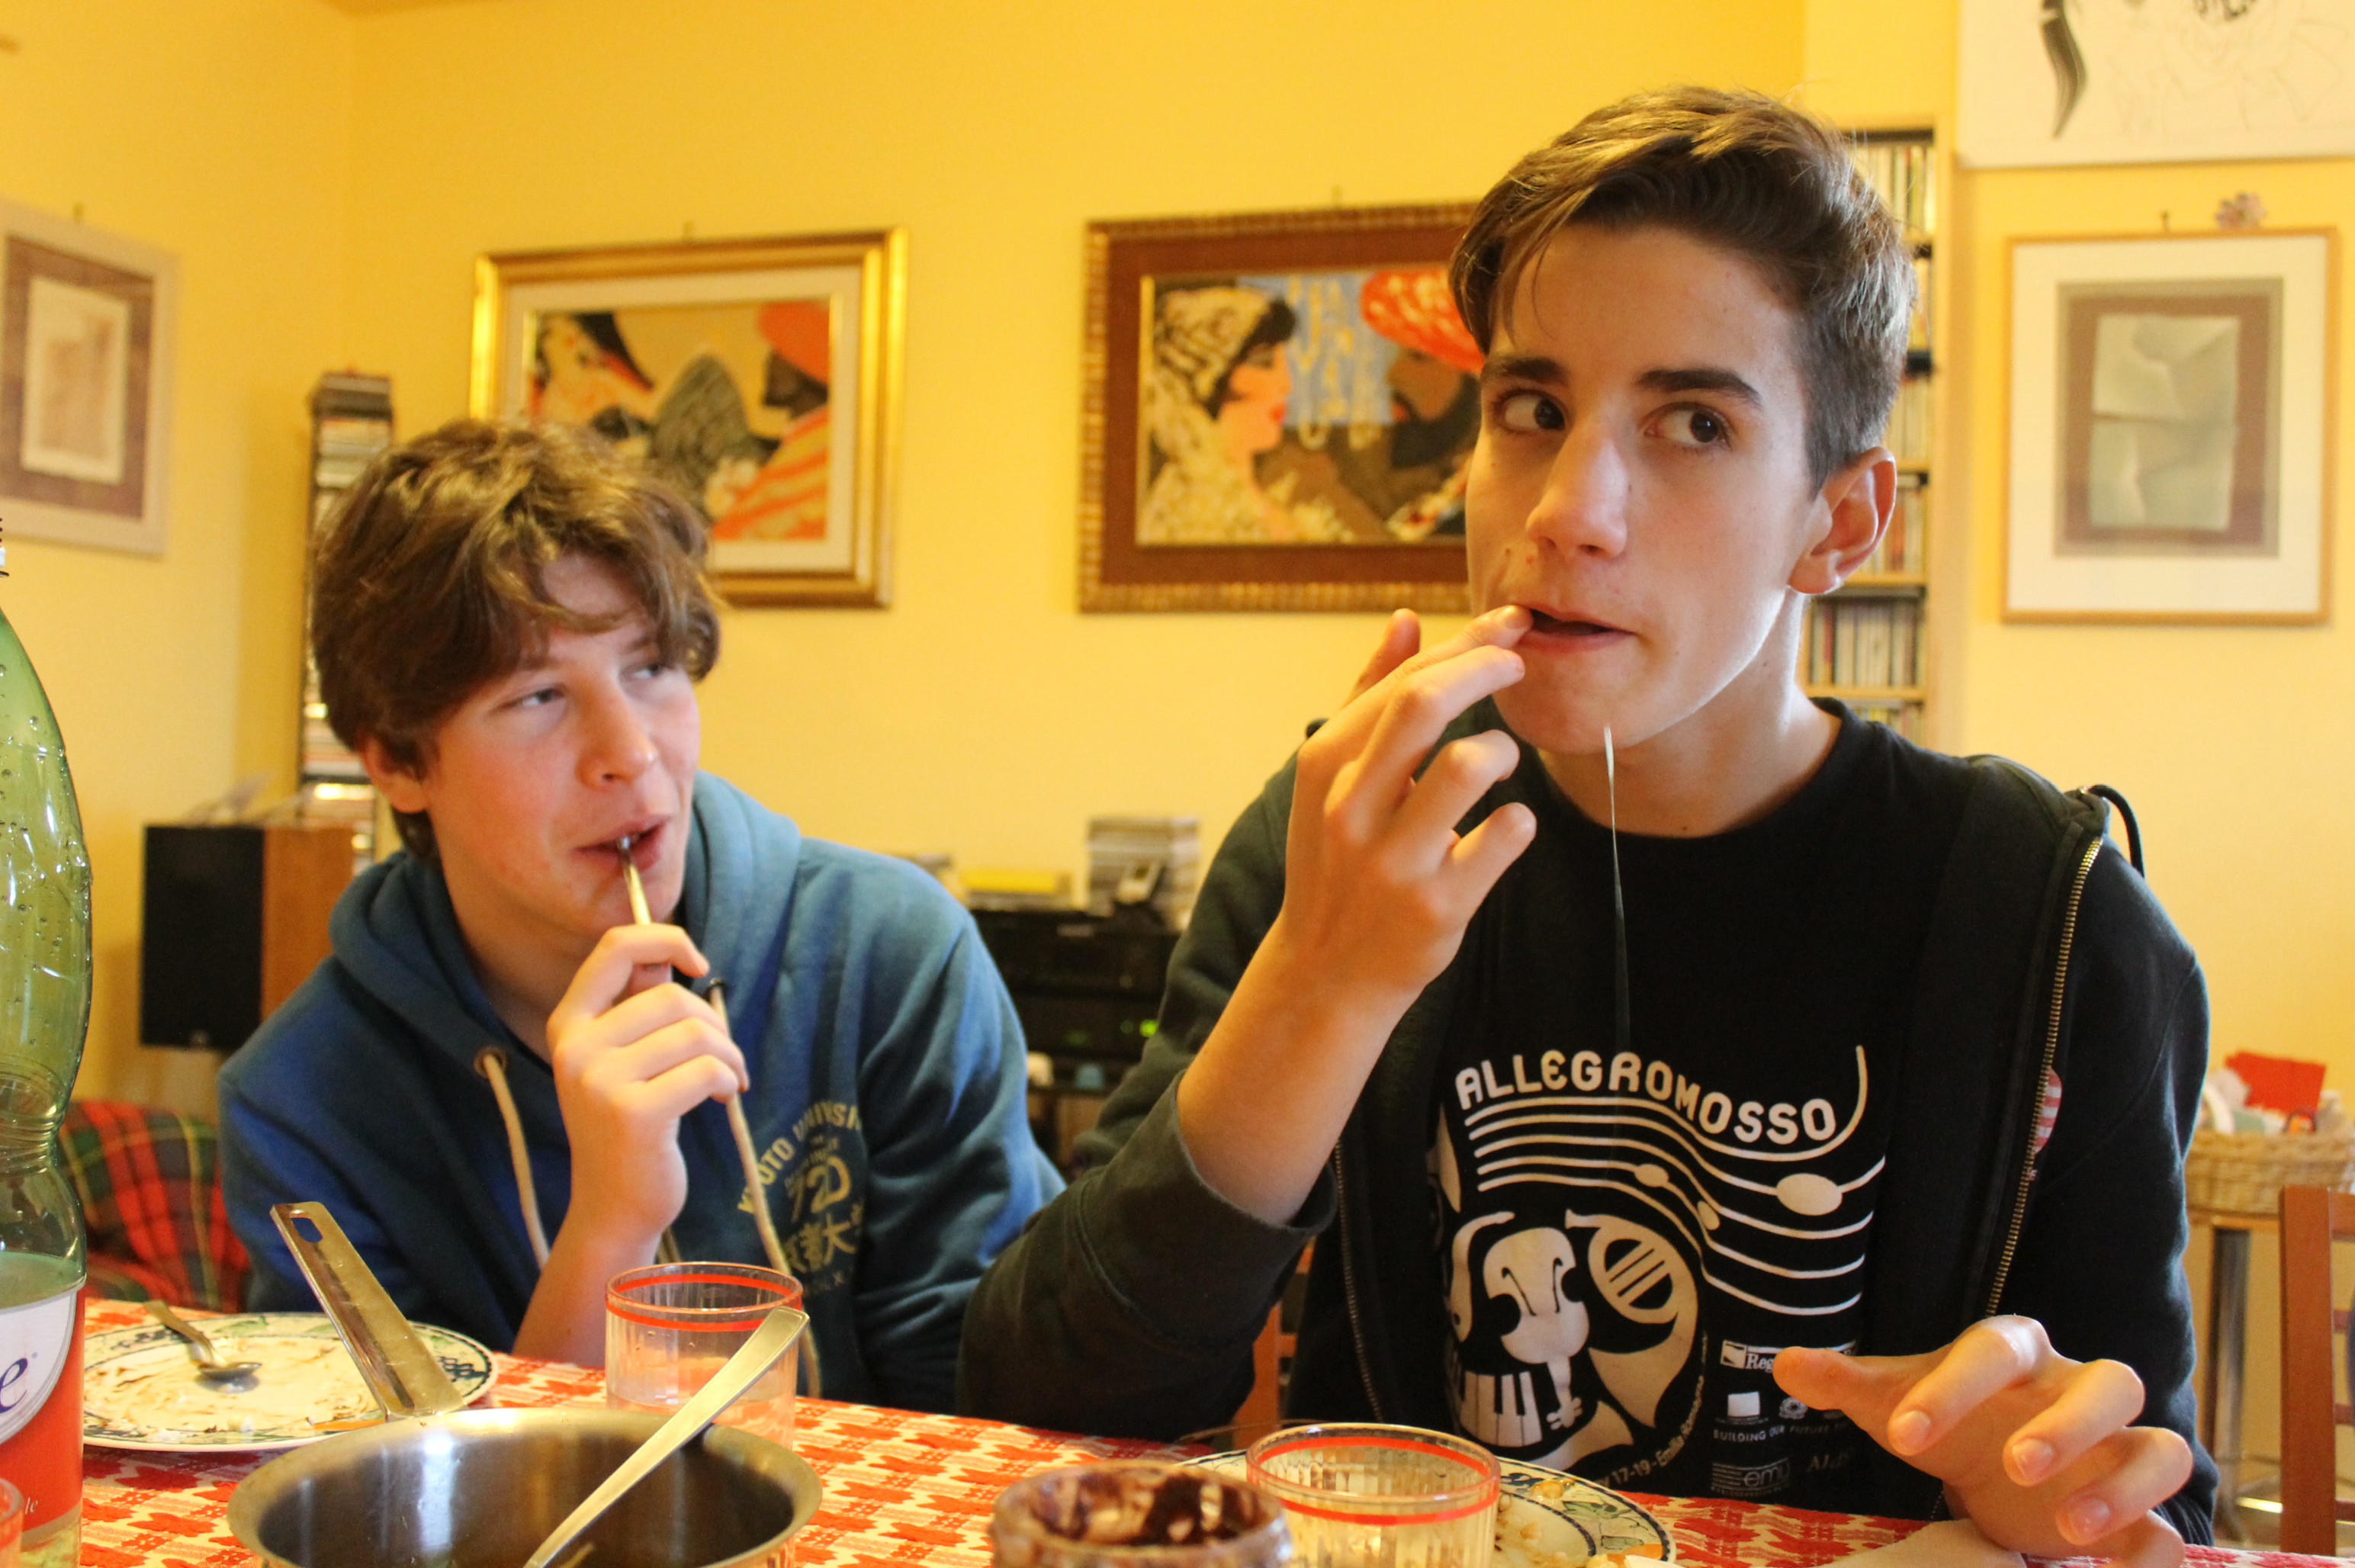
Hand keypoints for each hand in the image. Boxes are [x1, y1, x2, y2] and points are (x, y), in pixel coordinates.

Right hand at [542, 922, 746, 1245]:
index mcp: (568, 1025)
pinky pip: (706, 1070)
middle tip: (723, 1058)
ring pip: (695, 1033)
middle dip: (714, 1024)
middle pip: (672, 997)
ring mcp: (599, 1082)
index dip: (665, 939)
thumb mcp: (621, 1061)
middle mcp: (575, 1048)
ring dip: (729, 1055)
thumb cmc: (628, 1127)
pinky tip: (723, 1099)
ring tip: (728, 1080)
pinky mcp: (633, 1113)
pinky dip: (728, 1080)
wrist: (613, 1208)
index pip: (615, 948)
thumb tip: (670, 957)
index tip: (698, 965)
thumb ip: (637, 1009)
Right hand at [1264, 605, 1537, 1015]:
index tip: (1508, 625)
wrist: (1325, 973)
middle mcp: (1353, 807)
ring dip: (1504, 750)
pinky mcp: (1438, 906)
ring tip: (1502, 763)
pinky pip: (1503, 836)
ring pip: (1470, 765)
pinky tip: (1506, 825)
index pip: (1403, 680)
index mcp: (1325, 765)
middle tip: (1519, 665)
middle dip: (1485, 668)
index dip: (1465, 642)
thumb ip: (1368, 696)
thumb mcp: (1333, 778)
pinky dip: (1518, 821)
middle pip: (1426, 704)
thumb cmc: (1338, 862)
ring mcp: (1394, 859)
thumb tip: (1404, 620)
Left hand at [1776, 1318, 2191, 1567]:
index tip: (1904, 1436)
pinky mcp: (2141, 1512)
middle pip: (2108, 1382)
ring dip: (2124, 1486)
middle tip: (2015, 1467)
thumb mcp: (1896, 1402)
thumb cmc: (1949, 1421)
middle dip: (2067, 1423)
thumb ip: (1848, 1384)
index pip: (1995, 1349)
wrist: (2000, 1464)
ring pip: (2158, 1447)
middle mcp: (2081, 1392)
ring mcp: (2120, 1450)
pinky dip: (2157, 1552)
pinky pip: (2172, 1528)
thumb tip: (1787, 1365)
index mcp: (2017, 1355)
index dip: (1953, 1386)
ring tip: (2069, 1530)